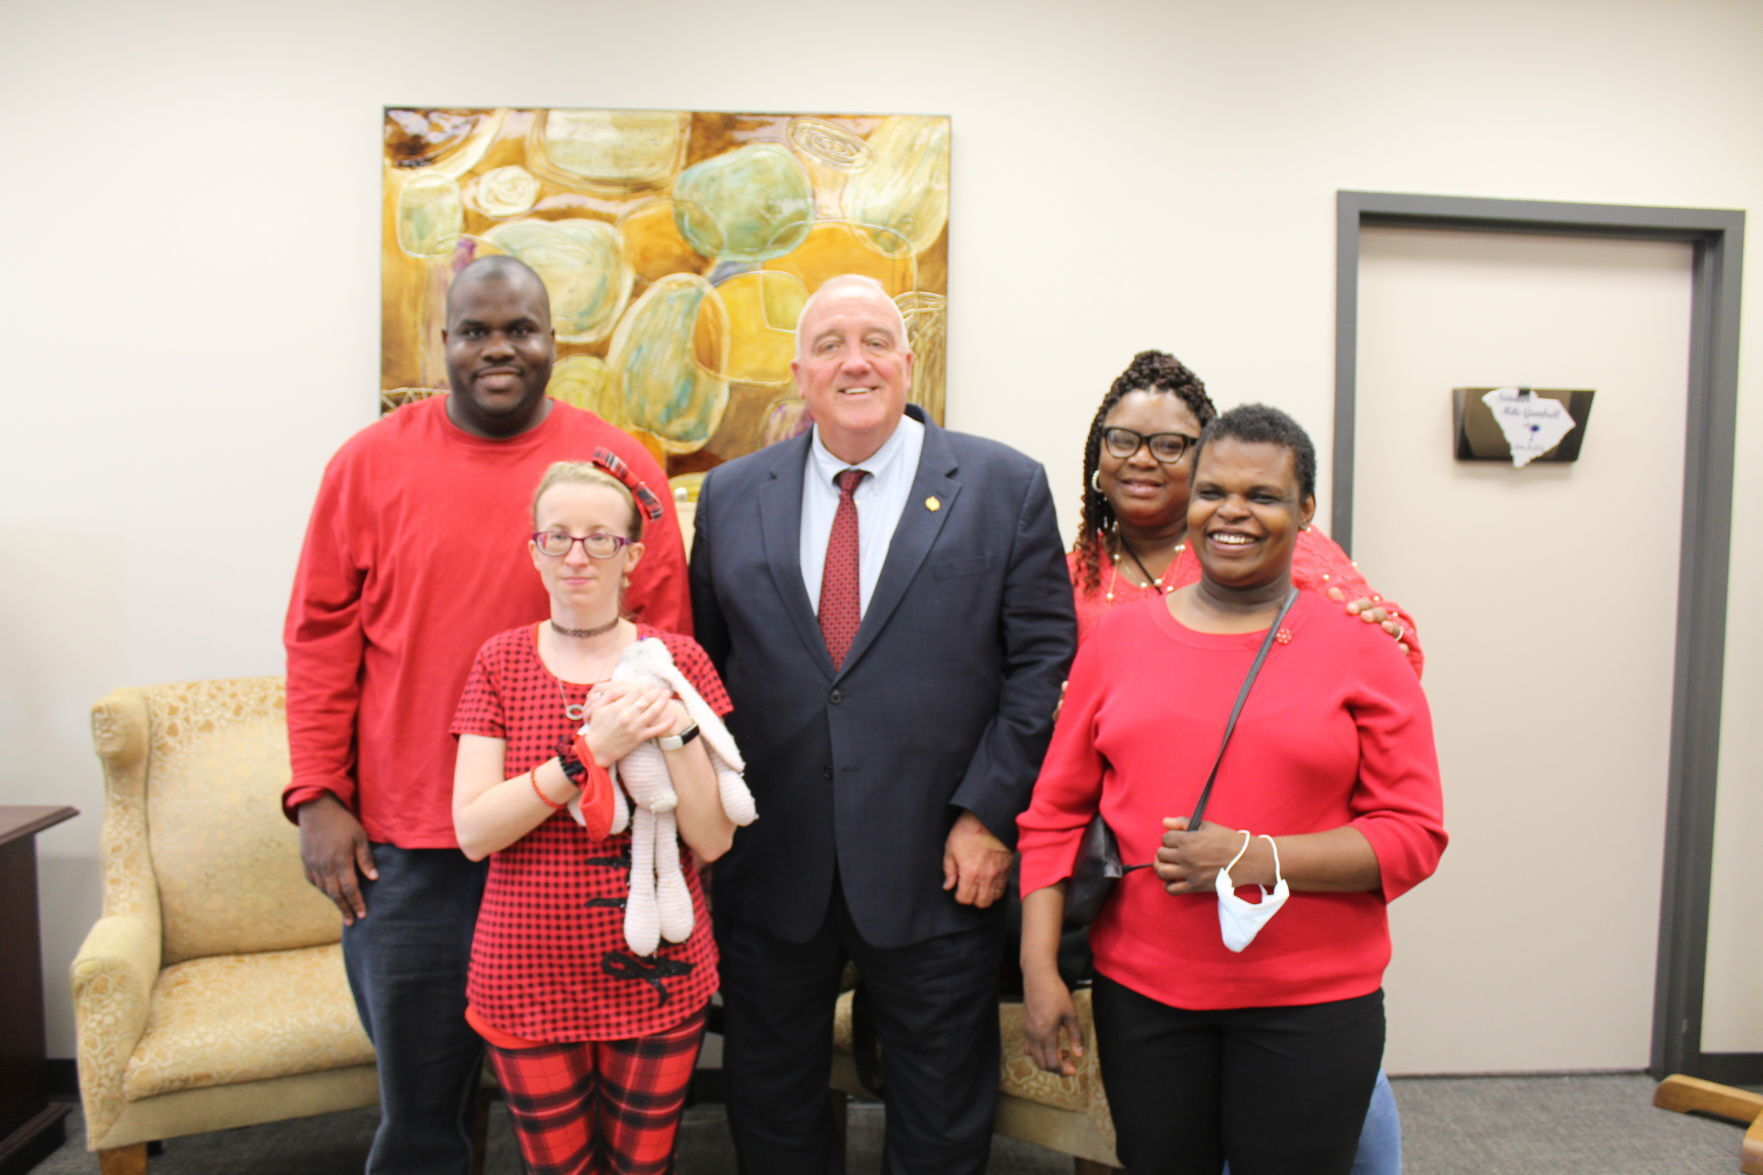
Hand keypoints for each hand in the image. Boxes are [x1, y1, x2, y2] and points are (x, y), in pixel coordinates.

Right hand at [298, 794, 376, 924]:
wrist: (316, 809)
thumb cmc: (343, 822)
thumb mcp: (359, 837)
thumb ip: (365, 859)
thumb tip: (374, 878)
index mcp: (340, 861)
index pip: (350, 889)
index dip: (356, 903)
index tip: (362, 915)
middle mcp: (325, 866)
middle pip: (336, 894)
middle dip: (345, 909)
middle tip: (352, 921)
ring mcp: (313, 865)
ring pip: (324, 889)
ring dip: (334, 901)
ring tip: (343, 911)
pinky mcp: (306, 861)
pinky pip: (314, 881)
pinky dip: (323, 890)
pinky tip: (329, 894)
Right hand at [581, 678, 673, 764]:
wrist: (597, 750)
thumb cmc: (597, 727)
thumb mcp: (597, 708)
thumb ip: (609, 695)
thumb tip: (621, 685)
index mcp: (617, 707)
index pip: (636, 692)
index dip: (644, 687)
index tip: (649, 685)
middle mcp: (628, 716)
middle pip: (647, 699)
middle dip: (656, 691)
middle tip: (662, 687)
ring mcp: (635, 727)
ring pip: (654, 711)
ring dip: (663, 701)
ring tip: (668, 695)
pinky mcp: (639, 738)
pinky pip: (656, 730)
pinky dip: (666, 724)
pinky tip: (673, 717)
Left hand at [942, 810, 1011, 907]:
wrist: (989, 817)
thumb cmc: (968, 830)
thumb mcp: (950, 848)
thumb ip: (949, 870)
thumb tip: (948, 885)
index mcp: (970, 873)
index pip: (965, 898)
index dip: (959, 896)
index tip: (957, 890)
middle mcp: (986, 877)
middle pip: (981, 903)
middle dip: (972, 899)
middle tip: (967, 889)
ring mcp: (998, 874)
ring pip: (993, 898)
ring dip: (985, 896)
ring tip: (978, 886)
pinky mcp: (1007, 869)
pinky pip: (1003, 888)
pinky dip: (995, 889)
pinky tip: (988, 881)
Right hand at [1022, 971, 1084, 1075]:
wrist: (1038, 977)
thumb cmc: (1056, 993)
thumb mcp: (1071, 1014)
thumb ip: (1075, 1036)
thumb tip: (1079, 1055)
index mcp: (1046, 1034)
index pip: (1052, 1063)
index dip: (1064, 1070)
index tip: (1074, 1069)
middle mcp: (1034, 1035)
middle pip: (1042, 1064)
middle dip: (1057, 1068)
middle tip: (1070, 1063)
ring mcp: (1027, 1031)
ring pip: (1034, 1057)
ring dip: (1048, 1059)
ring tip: (1061, 1051)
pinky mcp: (1025, 1026)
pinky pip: (1029, 1047)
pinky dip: (1039, 1052)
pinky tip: (1049, 1043)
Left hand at [1154, 817, 1251, 894]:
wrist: (1246, 859)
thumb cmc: (1228, 840)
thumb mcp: (1206, 826)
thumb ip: (1183, 822)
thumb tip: (1165, 821)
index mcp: (1188, 840)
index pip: (1165, 838)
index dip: (1170, 838)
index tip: (1177, 840)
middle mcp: (1186, 857)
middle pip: (1161, 854)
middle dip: (1165, 851)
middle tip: (1173, 852)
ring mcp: (1189, 873)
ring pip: (1162, 871)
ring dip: (1162, 867)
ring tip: (1169, 865)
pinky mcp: (1195, 886)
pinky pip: (1172, 889)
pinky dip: (1168, 885)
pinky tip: (1173, 879)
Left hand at [1328, 587, 1409, 658]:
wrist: (1358, 664)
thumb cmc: (1349, 638)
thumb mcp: (1344, 624)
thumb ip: (1339, 607)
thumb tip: (1333, 590)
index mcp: (1367, 614)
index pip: (1366, 604)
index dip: (1359, 605)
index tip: (1349, 609)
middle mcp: (1380, 622)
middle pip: (1380, 614)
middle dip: (1373, 614)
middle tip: (1364, 617)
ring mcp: (1391, 636)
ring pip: (1394, 628)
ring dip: (1390, 626)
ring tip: (1384, 627)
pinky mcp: (1397, 652)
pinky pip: (1403, 648)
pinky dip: (1402, 648)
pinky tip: (1400, 649)